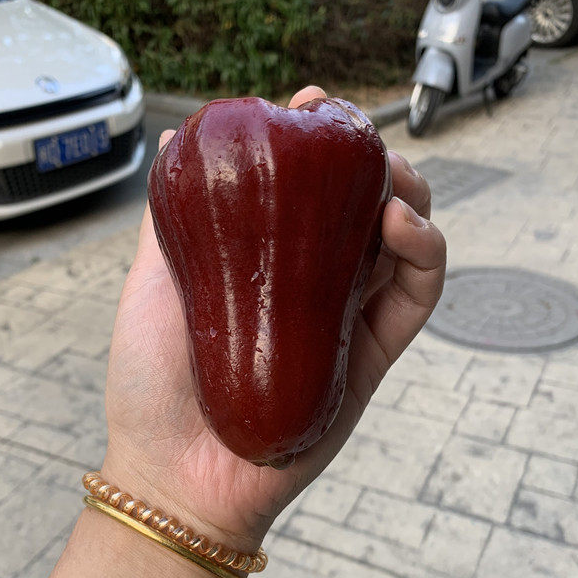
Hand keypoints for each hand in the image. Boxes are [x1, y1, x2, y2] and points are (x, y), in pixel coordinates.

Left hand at [102, 86, 445, 554]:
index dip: (320, 142)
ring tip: (389, 179)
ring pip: (404, 242)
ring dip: (411, 196)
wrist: (174, 472)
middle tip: (358, 141)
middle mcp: (312, 283)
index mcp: (267, 261)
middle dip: (373, 161)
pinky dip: (424, 254)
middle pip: (365, 206)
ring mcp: (346, 318)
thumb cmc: (153, 381)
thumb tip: (170, 140)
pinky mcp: (373, 356)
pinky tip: (401, 223)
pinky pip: (417, 298)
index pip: (309, 191)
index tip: (311, 105)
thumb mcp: (153, 283)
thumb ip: (169, 217)